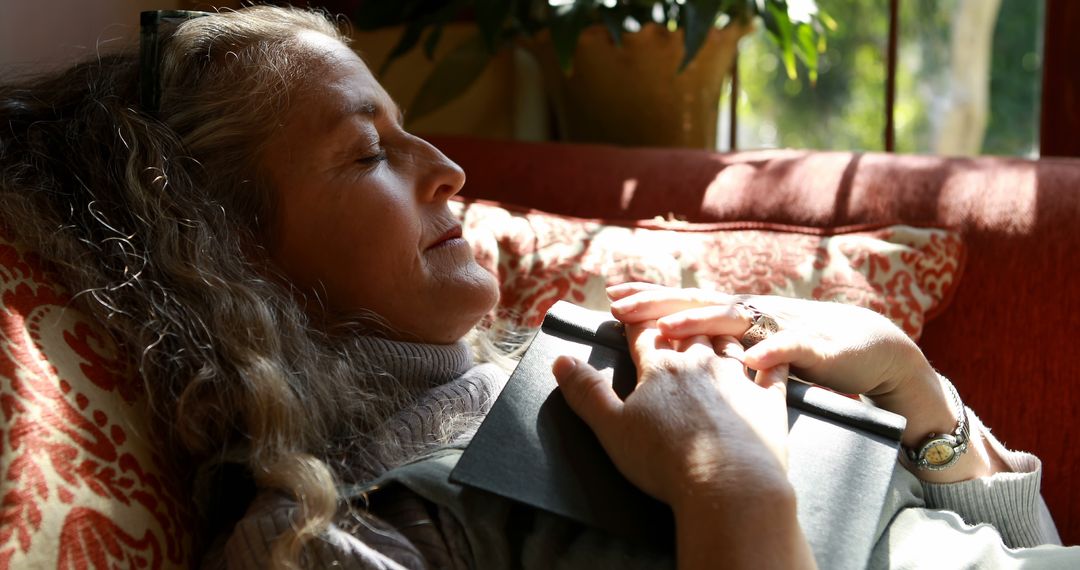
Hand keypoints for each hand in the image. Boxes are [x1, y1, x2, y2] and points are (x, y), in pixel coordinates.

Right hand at [552, 322, 814, 568]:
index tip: (624, 307)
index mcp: (661, 369)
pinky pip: (774, 369)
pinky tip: (769, 353)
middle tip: (667, 305)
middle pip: (686, 328)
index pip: (644, 333)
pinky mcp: (768, 402)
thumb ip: (586, 392)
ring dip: (718, 328)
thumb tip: (560, 360)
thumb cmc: (664, 460)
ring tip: (713, 322)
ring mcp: (738, 379)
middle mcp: (701, 363)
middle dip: (674, 314)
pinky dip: (771, 356)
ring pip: (728, 339)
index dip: (633, 319)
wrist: (728, 485)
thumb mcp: (611, 428)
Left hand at [606, 282, 1008, 483]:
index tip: (613, 297)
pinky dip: (773, 352)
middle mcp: (757, 315)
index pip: (688, 303)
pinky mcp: (818, 348)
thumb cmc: (809, 352)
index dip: (652, 299)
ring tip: (668, 330)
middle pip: (701, 303)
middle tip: (619, 304)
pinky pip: (793, 348)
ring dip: (702, 323)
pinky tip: (752, 360)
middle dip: (659, 303)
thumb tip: (675, 347)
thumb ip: (725, 344)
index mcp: (742, 316)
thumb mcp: (760, 345)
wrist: (876, 353)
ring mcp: (786, 327)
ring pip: (739, 321)